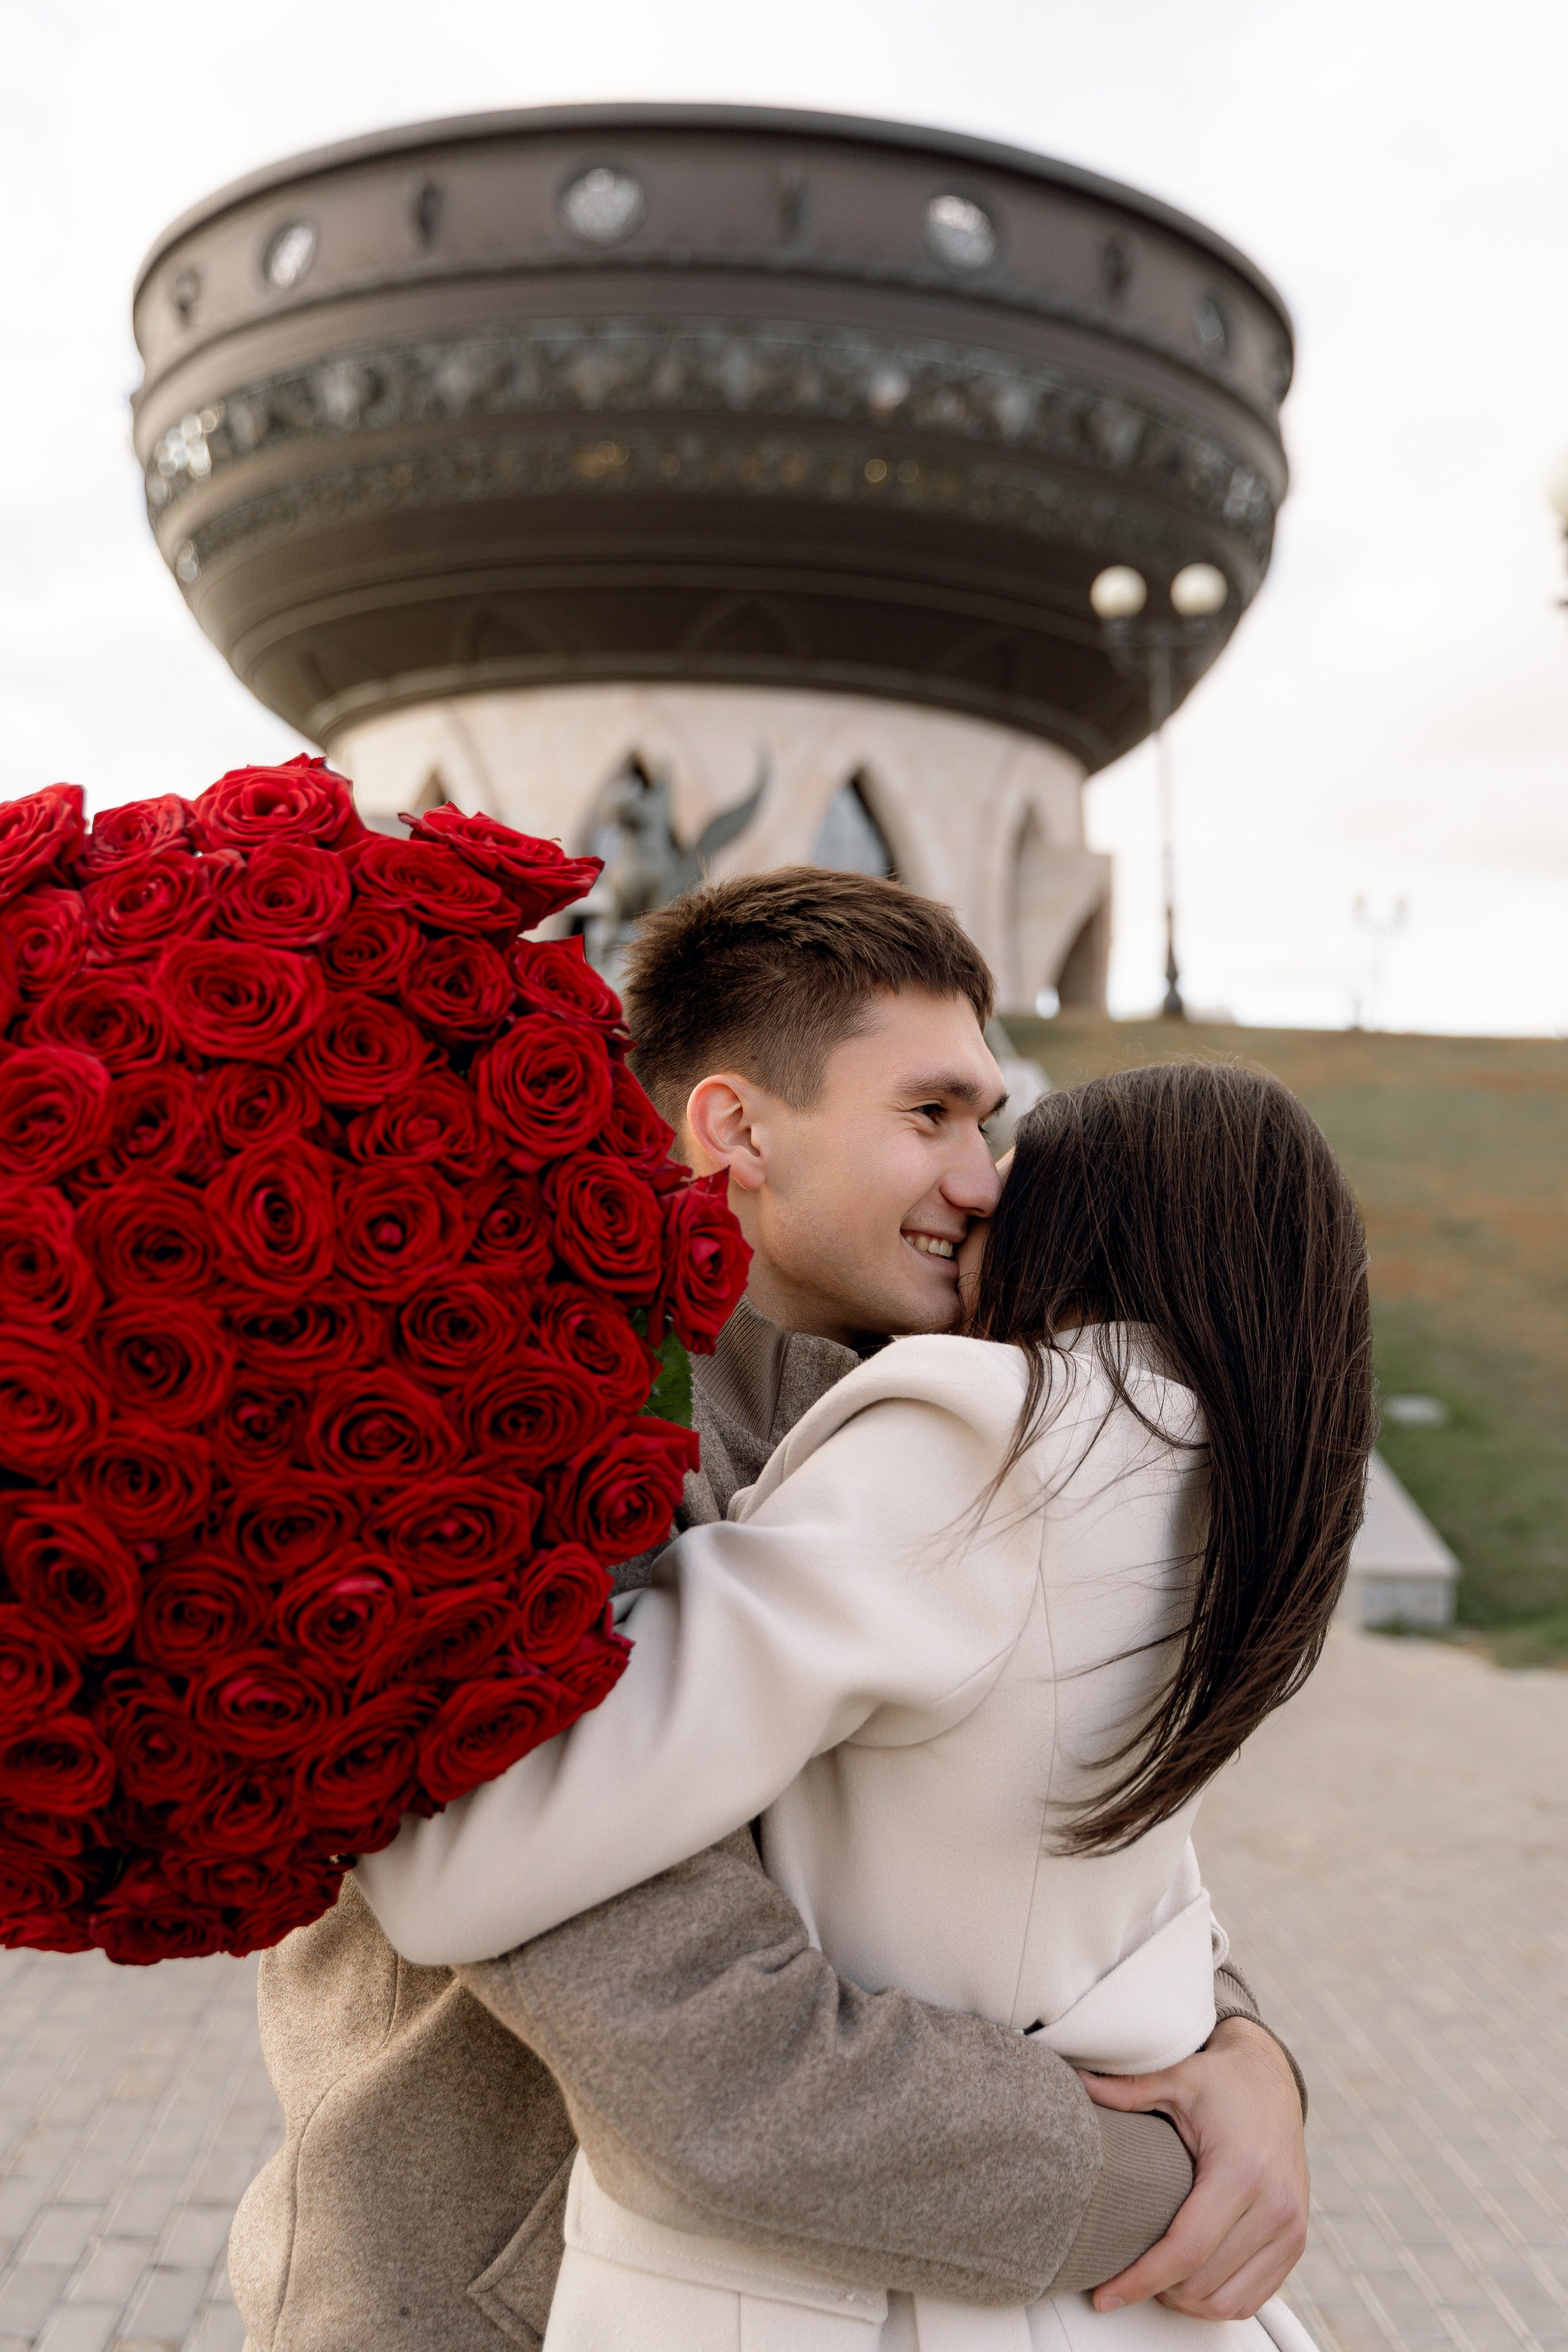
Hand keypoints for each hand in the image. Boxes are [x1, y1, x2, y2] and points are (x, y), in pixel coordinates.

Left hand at [1079, 2017, 1307, 2319]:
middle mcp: (1275, 2206)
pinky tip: (1185, 2281)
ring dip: (1185, 2303)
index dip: (1142, 2280)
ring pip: (1228, 2301)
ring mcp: (1290, 2228)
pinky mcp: (1295, 2241)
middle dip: (1156, 2291)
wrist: (1271, 2080)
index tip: (1105, 2295)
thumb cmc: (1221, 2082)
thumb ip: (1128, 2089)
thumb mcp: (1176, 2077)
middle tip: (1119, 2278)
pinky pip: (1252, 2297)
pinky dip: (1215, 2301)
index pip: (1187, 2249)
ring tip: (1150, 2280)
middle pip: (1204, 2282)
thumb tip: (1076, 2083)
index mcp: (1243, 2170)